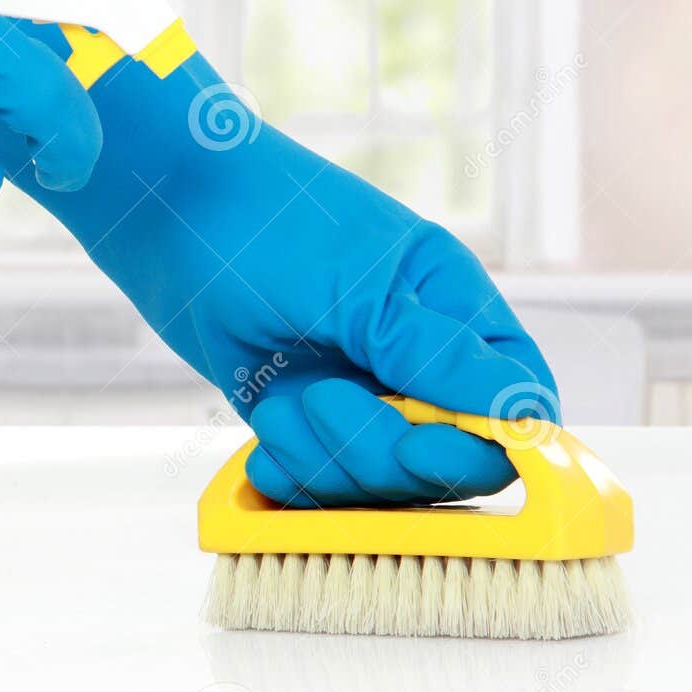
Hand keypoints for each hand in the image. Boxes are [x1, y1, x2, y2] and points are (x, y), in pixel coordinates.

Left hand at [3, 52, 557, 505]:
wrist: (165, 211)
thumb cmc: (267, 224)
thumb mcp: (361, 291)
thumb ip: (436, 357)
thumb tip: (526, 413)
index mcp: (455, 311)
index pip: (515, 405)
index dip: (482, 444)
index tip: (420, 444)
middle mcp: (416, 360)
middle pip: (447, 460)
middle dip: (382, 450)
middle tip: (322, 401)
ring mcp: (360, 392)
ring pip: (380, 480)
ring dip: (326, 456)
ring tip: (282, 401)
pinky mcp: (304, 417)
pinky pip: (322, 480)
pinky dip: (293, 472)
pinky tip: (264, 447)